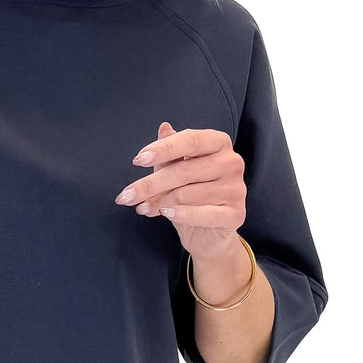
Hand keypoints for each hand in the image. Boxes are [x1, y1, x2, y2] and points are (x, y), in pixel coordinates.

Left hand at [114, 120, 247, 274]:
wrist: (209, 234)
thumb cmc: (191, 195)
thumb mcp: (177, 169)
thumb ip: (171, 151)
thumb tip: (163, 128)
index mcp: (219, 143)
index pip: (190, 140)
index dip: (163, 149)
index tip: (138, 160)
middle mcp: (232, 162)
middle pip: (183, 170)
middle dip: (149, 184)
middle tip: (126, 196)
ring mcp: (236, 188)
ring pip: (186, 194)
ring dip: (158, 203)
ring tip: (142, 209)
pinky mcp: (235, 214)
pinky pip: (202, 214)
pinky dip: (180, 214)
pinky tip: (164, 214)